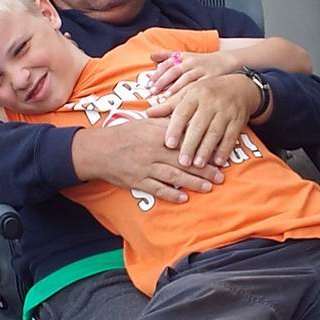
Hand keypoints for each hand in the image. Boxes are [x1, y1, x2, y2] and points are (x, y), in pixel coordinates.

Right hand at [71, 118, 222, 202]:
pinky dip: (171, 194)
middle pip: (184, 161)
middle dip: (204, 170)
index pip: (186, 143)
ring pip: (174, 176)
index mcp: (157, 136)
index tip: (218, 154)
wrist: (98, 150)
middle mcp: (153, 152)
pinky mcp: (137, 181)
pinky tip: (184, 198)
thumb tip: (185, 121)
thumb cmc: (123, 135)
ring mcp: (145, 168)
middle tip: (221, 175)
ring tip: (209, 187)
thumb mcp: (144, 124)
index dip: (203, 149)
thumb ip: (165, 124)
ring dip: (193, 183)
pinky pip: (157, 189)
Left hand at [147, 74, 261, 169]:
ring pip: (215, 132)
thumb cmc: (208, 92)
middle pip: (199, 125)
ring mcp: (225, 111)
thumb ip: (170, 105)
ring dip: (206, 150)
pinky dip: (225, 150)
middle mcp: (210, 102)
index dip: (175, 128)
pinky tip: (218, 162)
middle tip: (182, 162)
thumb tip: (148, 113)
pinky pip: (231, 136)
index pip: (182, 112)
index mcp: (194, 94)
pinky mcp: (238, 120)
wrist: (240, 87)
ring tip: (198, 165)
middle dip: (190, 145)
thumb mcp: (189, 94)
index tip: (168, 144)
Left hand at [148, 48, 235, 97]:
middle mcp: (191, 62)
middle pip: (174, 71)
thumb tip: (151, 56)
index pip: (167, 64)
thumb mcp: (185, 55)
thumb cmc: (201, 61)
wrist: (224, 61)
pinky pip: (199, 85)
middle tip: (152, 92)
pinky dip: (191, 92)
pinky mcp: (211, 77)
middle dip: (162, 81)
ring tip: (165, 97)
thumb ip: (168, 56)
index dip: (157, 74)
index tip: (148, 84)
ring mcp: (201, 69)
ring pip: (186, 78)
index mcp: (183, 57)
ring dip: (175, 88)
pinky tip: (185, 99)